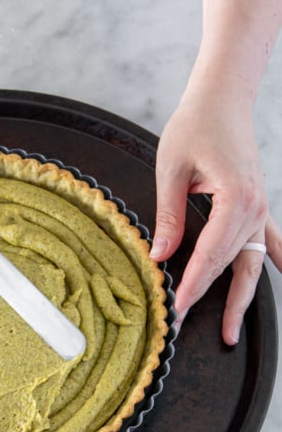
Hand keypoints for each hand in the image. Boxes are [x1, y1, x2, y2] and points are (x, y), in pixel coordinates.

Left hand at [153, 83, 280, 343]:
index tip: (176, 310)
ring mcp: (261, 208)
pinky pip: (269, 242)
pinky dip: (275, 260)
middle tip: (182, 328)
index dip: (192, 284)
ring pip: (250, 263)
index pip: (211, 254)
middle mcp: (255, 208)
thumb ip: (169, 214)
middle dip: (206, 298)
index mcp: (235, 197)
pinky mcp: (257, 205)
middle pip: (229, 265)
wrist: (222, 98)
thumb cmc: (194, 125)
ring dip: (240, 298)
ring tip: (229, 333)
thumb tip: (160, 256)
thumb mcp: (171, 168)